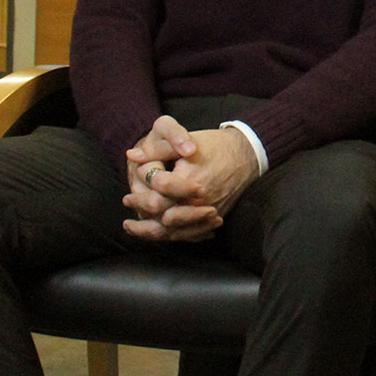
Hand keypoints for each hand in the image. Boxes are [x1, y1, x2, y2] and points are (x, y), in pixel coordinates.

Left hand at [123, 119, 258, 241]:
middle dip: (142, 214)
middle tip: (127, 207)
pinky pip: (190, 234)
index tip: (128, 193)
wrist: (248, 155)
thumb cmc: (216, 145)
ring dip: (151, 232)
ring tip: (134, 227)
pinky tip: (160, 232)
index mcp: (190, 181)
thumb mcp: (186, 140)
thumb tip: (131, 156)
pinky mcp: (214, 218)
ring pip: (174, 232)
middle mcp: (199, 202)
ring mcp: (208, 213)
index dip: (139, 194)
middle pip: (163, 219)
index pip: (157, 194)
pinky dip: (172, 235)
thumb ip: (157, 149)